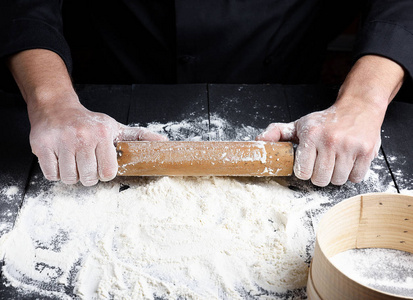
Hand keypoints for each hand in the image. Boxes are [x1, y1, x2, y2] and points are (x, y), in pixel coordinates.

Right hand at [28, 94, 166, 185]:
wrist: (56, 107)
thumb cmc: (89, 122)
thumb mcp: (115, 127)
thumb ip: (139, 137)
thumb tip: (163, 143)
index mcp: (102, 134)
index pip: (108, 173)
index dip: (104, 173)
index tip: (101, 165)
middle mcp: (82, 137)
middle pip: (88, 178)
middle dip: (88, 175)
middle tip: (86, 162)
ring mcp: (60, 141)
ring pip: (69, 179)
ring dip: (72, 175)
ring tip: (73, 160)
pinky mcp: (42, 146)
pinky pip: (51, 175)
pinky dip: (56, 172)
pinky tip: (60, 159)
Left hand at [256, 103, 381, 185]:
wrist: (358, 107)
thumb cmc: (326, 120)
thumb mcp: (299, 125)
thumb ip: (277, 133)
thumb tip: (259, 141)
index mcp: (311, 135)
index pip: (302, 172)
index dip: (304, 170)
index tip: (308, 163)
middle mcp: (331, 141)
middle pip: (320, 179)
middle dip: (319, 175)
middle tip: (322, 164)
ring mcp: (350, 147)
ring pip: (337, 181)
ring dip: (335, 175)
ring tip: (335, 162)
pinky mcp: (367, 152)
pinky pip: (356, 178)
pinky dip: (351, 174)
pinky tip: (348, 162)